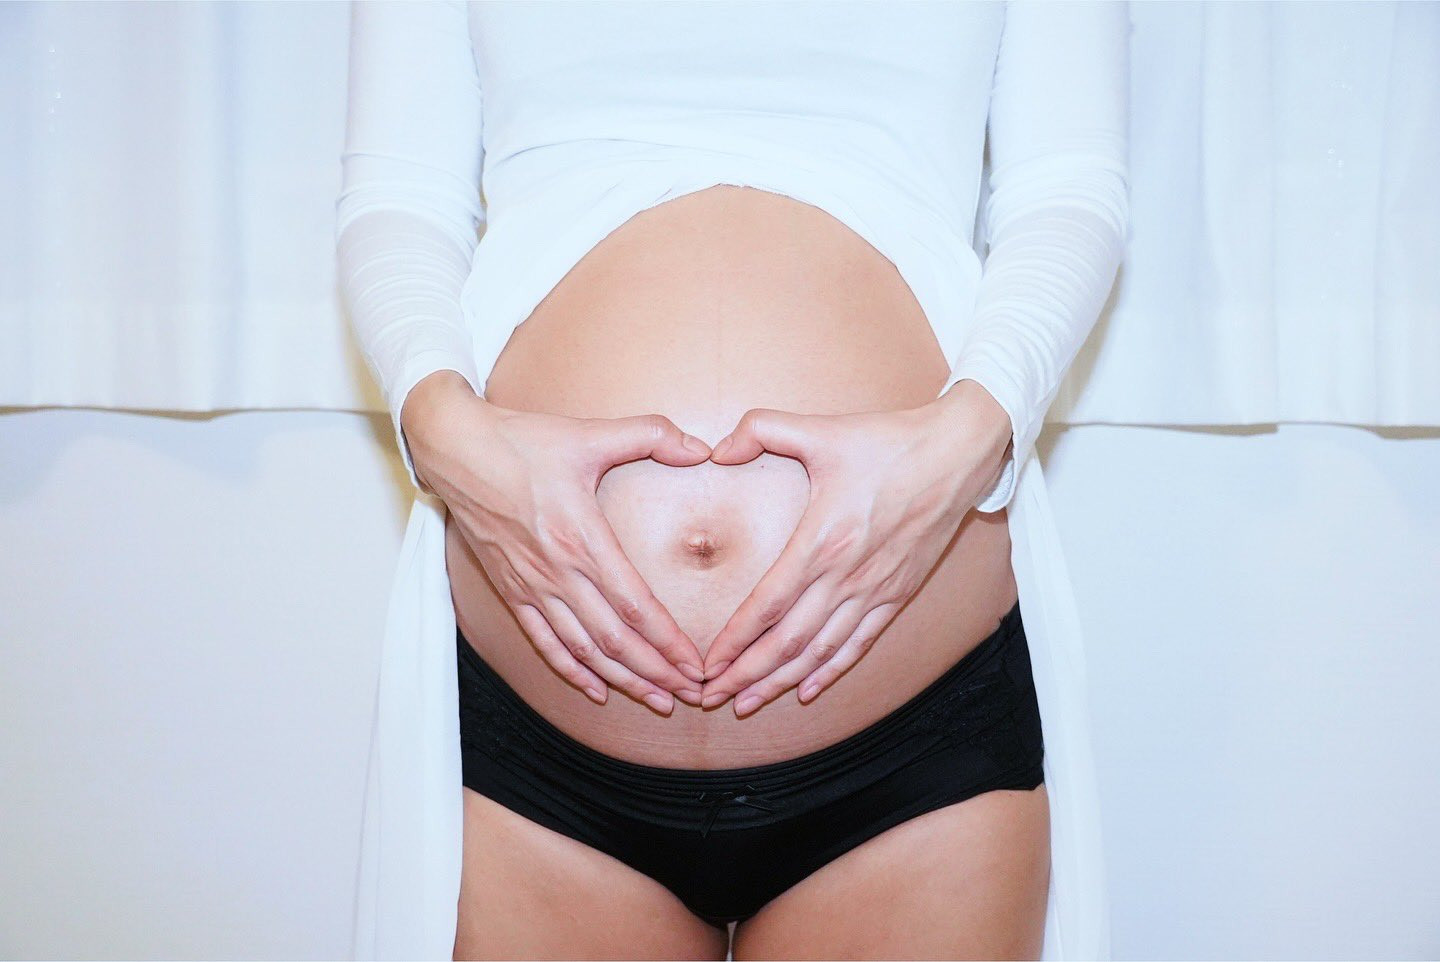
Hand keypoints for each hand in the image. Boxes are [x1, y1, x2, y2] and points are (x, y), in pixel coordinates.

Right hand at [402, 371, 710, 714]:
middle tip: (694, 694)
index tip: (697, 666)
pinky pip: (545, 642)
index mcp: (581, 539)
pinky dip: (572, 671)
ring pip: (584, 649)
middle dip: (657, 673)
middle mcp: (557, 572)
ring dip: (623, 680)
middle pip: (615, 640)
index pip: (635, 606)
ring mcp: (532, 586)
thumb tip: (701, 447)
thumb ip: (651, 435)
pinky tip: (596, 691)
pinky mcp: (512, 590)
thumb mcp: (590, 433)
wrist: (455, 450)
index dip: (669, 642)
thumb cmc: (522, 441)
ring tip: (659, 701)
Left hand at [698, 381, 1012, 716]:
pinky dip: (831, 672)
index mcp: (822, 541)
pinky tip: (807, 692)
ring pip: (820, 652)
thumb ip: (762, 429)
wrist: (956, 454)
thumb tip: (717, 448)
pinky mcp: (898, 594)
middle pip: (787, 642)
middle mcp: (847, 576)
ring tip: (747, 704)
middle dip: (746, 675)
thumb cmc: (887, 442)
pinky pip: (859, 644)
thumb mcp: (821, 429)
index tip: (707, 664)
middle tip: (712, 697)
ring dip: (781, 683)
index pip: (767, 604)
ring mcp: (874, 590)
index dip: (735, 640)